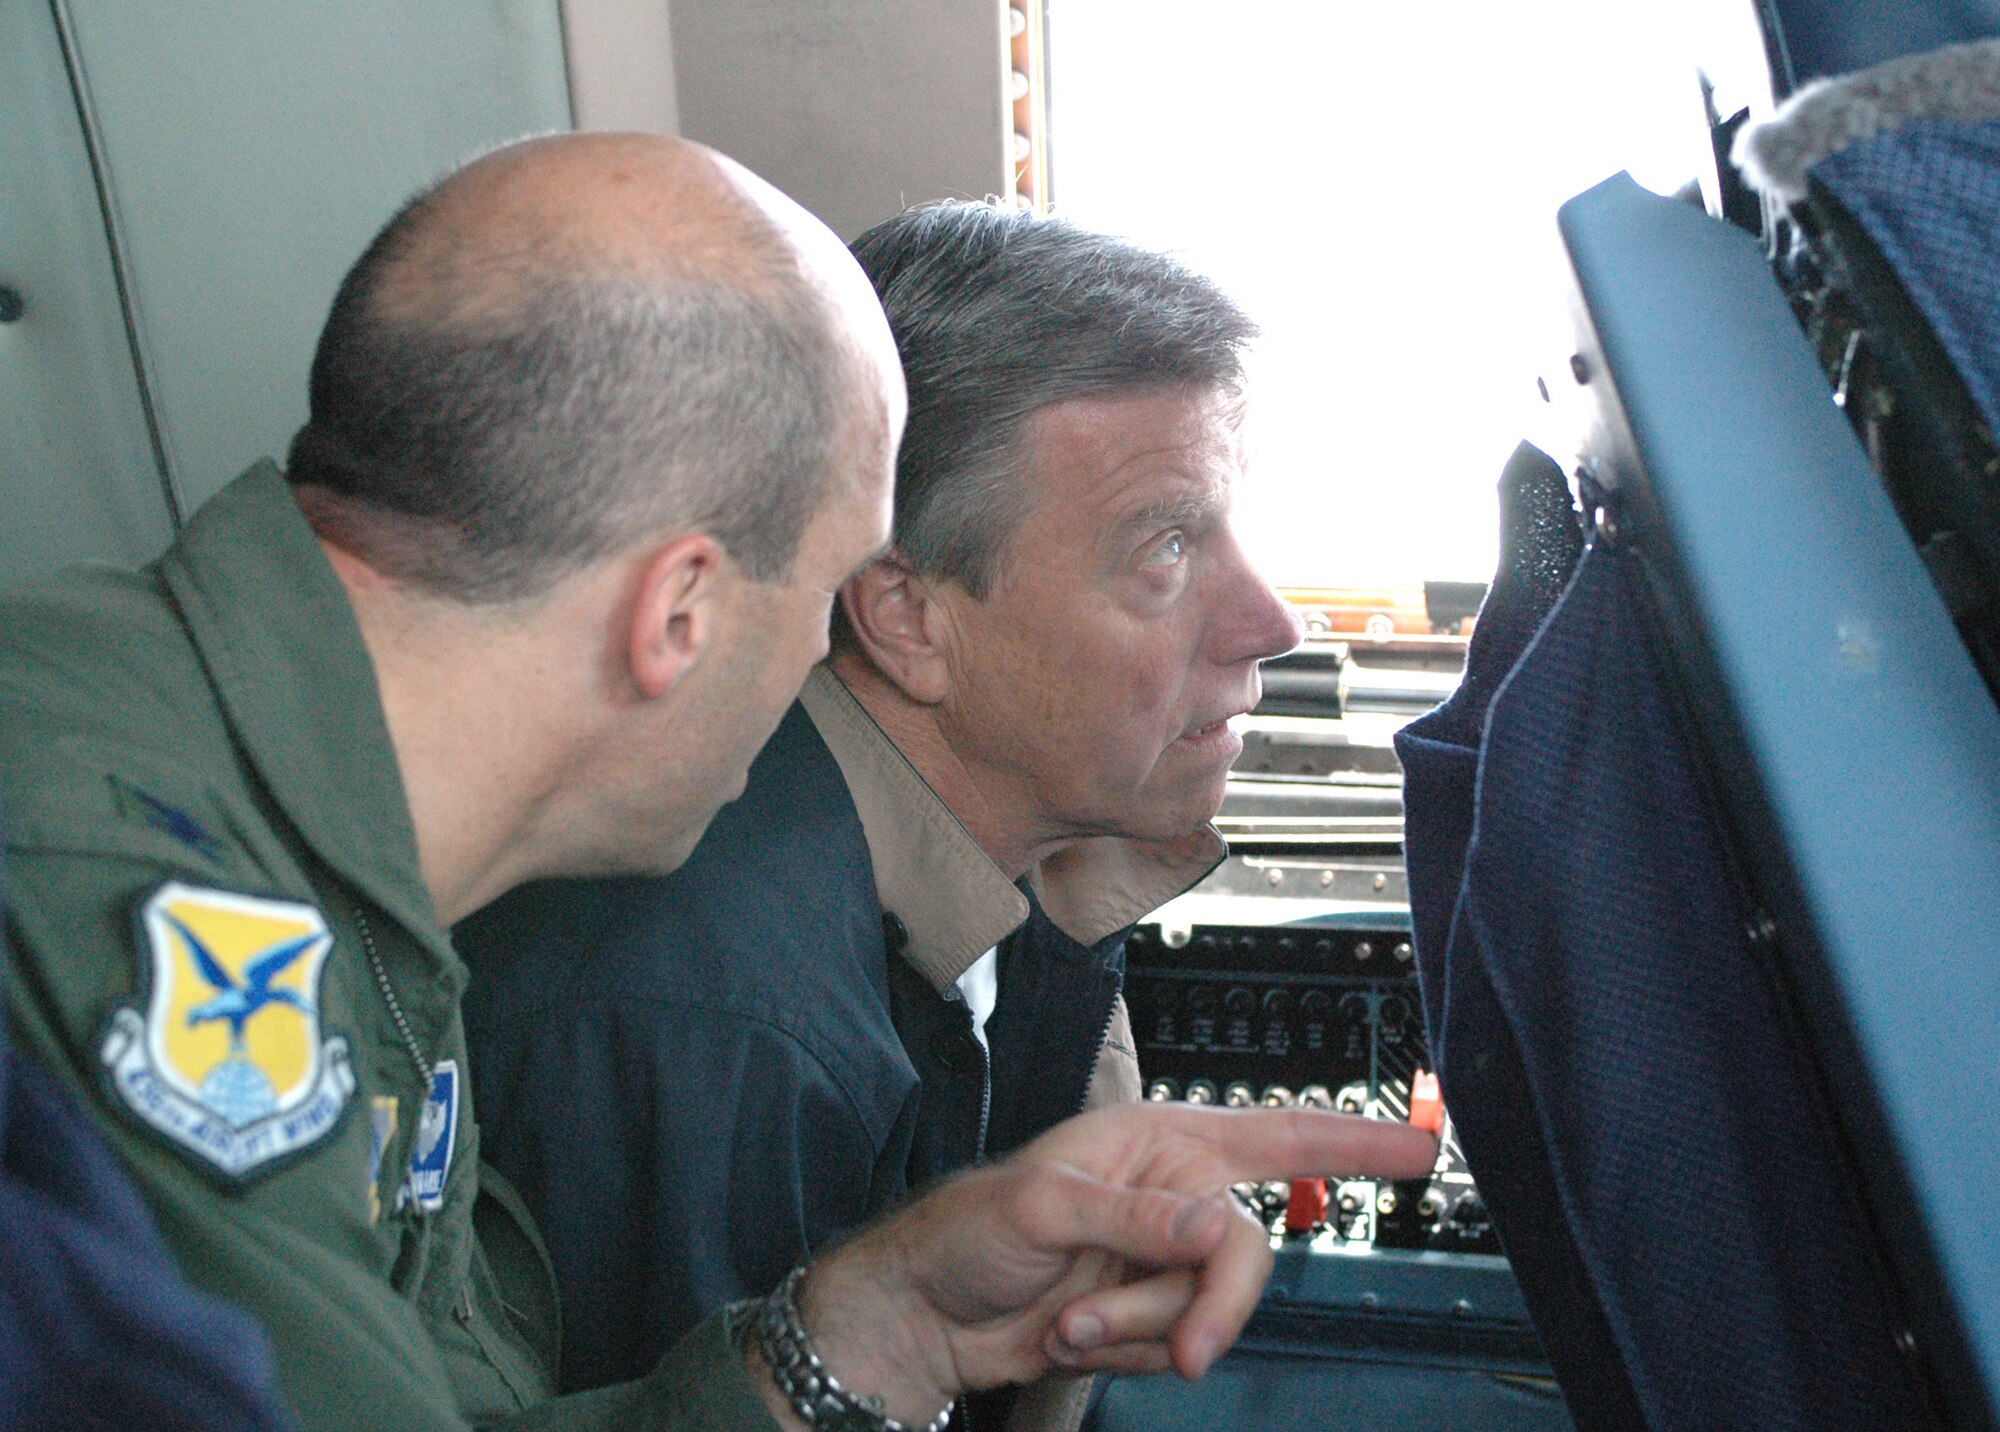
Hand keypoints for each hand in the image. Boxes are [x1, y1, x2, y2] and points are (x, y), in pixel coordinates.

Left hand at [760, 1102, 1436, 1426]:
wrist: (925, 1314)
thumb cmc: (967, 1230)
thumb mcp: (1045, 1206)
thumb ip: (1138, 1218)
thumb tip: (1217, 1228)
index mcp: (1157, 1140)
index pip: (1273, 1134)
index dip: (1350, 1141)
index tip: (1419, 1146)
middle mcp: (1170, 1197)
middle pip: (1244, 1254)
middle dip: (1204, 1306)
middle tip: (1180, 1349)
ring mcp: (1158, 1262)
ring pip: (1208, 1311)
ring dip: (1137, 1330)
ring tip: (1069, 1315)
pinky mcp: (1145, 1316)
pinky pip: (1174, 1347)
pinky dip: (1124, 1352)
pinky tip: (1071, 1333)